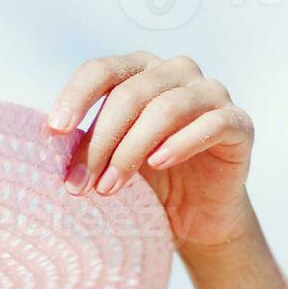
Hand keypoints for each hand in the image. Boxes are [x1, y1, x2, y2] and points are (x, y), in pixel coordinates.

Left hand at [46, 50, 255, 250]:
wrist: (196, 218)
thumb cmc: (149, 183)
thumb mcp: (111, 159)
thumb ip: (88, 142)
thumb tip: (49, 139)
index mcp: (141, 72)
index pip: (102, 71)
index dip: (76, 97)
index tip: (54, 131)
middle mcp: (177, 72)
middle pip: (130, 94)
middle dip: (100, 142)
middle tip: (79, 184)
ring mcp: (212, 94)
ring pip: (166, 109)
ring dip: (130, 151)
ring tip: (109, 188)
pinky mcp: (238, 123)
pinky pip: (210, 125)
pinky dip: (180, 144)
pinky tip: (158, 164)